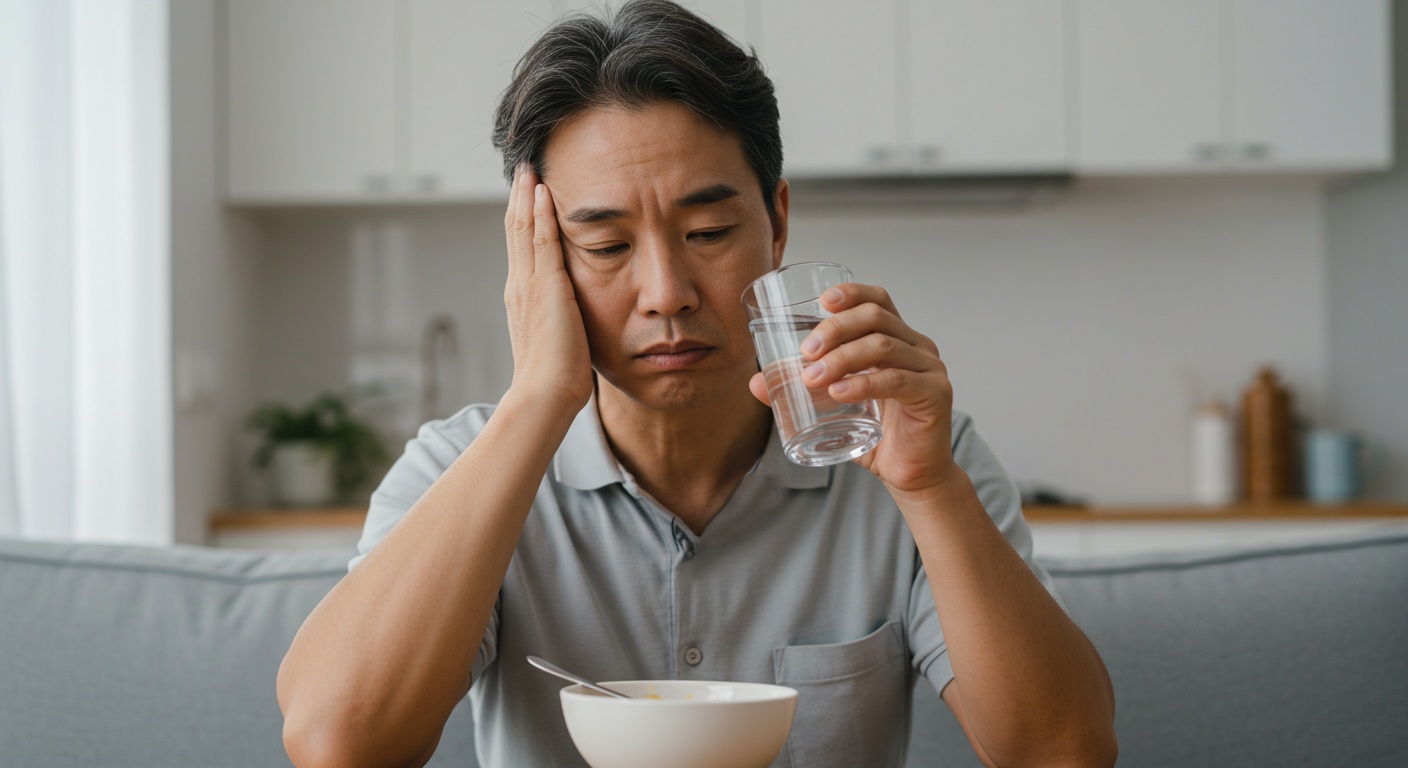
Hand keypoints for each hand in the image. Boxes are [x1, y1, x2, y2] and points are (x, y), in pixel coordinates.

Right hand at [503, 163, 593, 411]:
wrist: (546, 393)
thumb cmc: (557, 376)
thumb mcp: (558, 337)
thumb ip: (562, 317)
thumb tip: (573, 312)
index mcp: (522, 296)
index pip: (520, 247)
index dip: (522, 218)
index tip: (527, 193)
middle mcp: (519, 285)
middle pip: (515, 230)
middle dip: (520, 197)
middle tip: (524, 168)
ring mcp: (529, 285)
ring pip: (523, 229)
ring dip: (527, 196)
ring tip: (531, 168)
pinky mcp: (546, 287)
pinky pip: (541, 242)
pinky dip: (540, 214)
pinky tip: (544, 192)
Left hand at [748, 283, 958, 498]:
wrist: (912, 475)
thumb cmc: (877, 436)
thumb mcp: (836, 407)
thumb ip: (802, 391)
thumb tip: (757, 382)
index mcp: (899, 339)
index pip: (878, 301)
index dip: (852, 293)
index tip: (822, 301)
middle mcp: (918, 347)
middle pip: (876, 317)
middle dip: (836, 328)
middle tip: (806, 351)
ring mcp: (931, 369)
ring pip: (883, 346)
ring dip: (842, 358)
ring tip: (812, 378)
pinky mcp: (936, 395)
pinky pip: (897, 380)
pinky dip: (864, 383)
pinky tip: (839, 392)